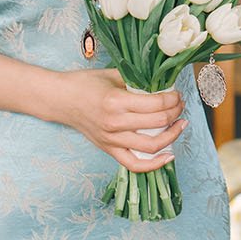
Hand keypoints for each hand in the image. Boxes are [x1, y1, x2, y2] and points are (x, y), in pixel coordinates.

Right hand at [53, 68, 184, 171]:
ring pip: (152, 145)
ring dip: (172, 135)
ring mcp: (112, 139)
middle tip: (180, 105)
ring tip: (180, 124)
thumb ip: (137, 81)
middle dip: (176, 112)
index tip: (177, 94)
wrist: (60, 99)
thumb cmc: (84, 83)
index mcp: (117, 101)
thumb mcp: (113, 75)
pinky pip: (134, 164)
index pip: (157, 104)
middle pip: (158, 123)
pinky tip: (168, 156)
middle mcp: (115, 123)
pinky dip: (154, 164)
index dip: (173, 99)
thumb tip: (162, 85)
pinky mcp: (108, 149)